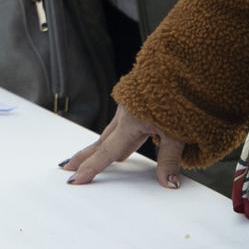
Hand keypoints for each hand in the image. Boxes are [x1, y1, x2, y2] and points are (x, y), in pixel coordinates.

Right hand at [60, 103, 186, 188]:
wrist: (181, 65)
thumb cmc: (180, 95)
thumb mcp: (179, 133)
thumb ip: (170, 159)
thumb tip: (168, 183)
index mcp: (130, 123)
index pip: (107, 152)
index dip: (91, 167)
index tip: (75, 179)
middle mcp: (124, 115)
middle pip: (101, 141)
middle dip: (85, 156)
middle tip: (68, 167)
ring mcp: (129, 107)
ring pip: (111, 132)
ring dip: (101, 147)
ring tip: (92, 157)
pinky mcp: (137, 102)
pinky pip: (121, 123)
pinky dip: (115, 135)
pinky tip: (121, 139)